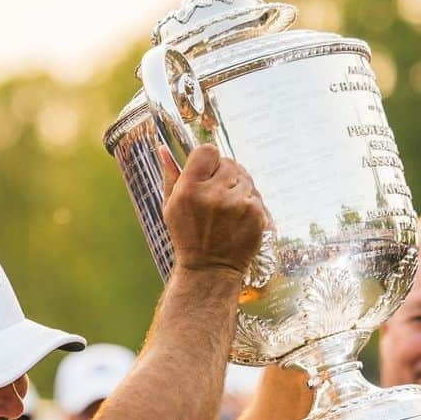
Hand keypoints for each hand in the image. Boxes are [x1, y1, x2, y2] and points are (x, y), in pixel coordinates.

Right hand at [159, 144, 270, 280]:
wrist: (209, 270)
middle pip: (229, 162)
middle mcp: (214, 194)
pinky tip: (238, 219)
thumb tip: (164, 149)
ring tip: (227, 211)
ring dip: (239, 189)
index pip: (208, 151)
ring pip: (245, 178)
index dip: (209, 160)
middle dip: (225, 176)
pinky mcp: (255, 214)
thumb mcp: (171, 207)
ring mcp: (237, 204)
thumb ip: (171, 176)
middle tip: (217, 197)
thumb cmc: (187, 237)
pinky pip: (256, 195)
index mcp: (189, 189)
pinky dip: (249, 204)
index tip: (208, 173)